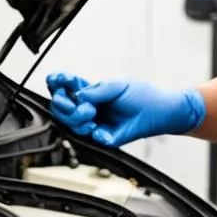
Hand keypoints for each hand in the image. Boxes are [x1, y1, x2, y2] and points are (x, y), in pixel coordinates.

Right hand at [45, 73, 205, 147]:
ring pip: (70, 123)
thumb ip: (96, 91)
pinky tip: (96, 127)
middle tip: (76, 103)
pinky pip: (89, 138)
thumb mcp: (118, 86)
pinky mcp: (103, 137)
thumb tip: (77, 96)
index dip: (57, 82)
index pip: (66, 86)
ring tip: (91, 114)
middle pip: (61, 107)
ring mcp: (94, 122)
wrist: (160, 112)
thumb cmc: (142, 96)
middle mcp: (89, 107)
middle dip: (63, 105)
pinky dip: (91, 132)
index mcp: (91, 91)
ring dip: (76, 118)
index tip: (55, 79)